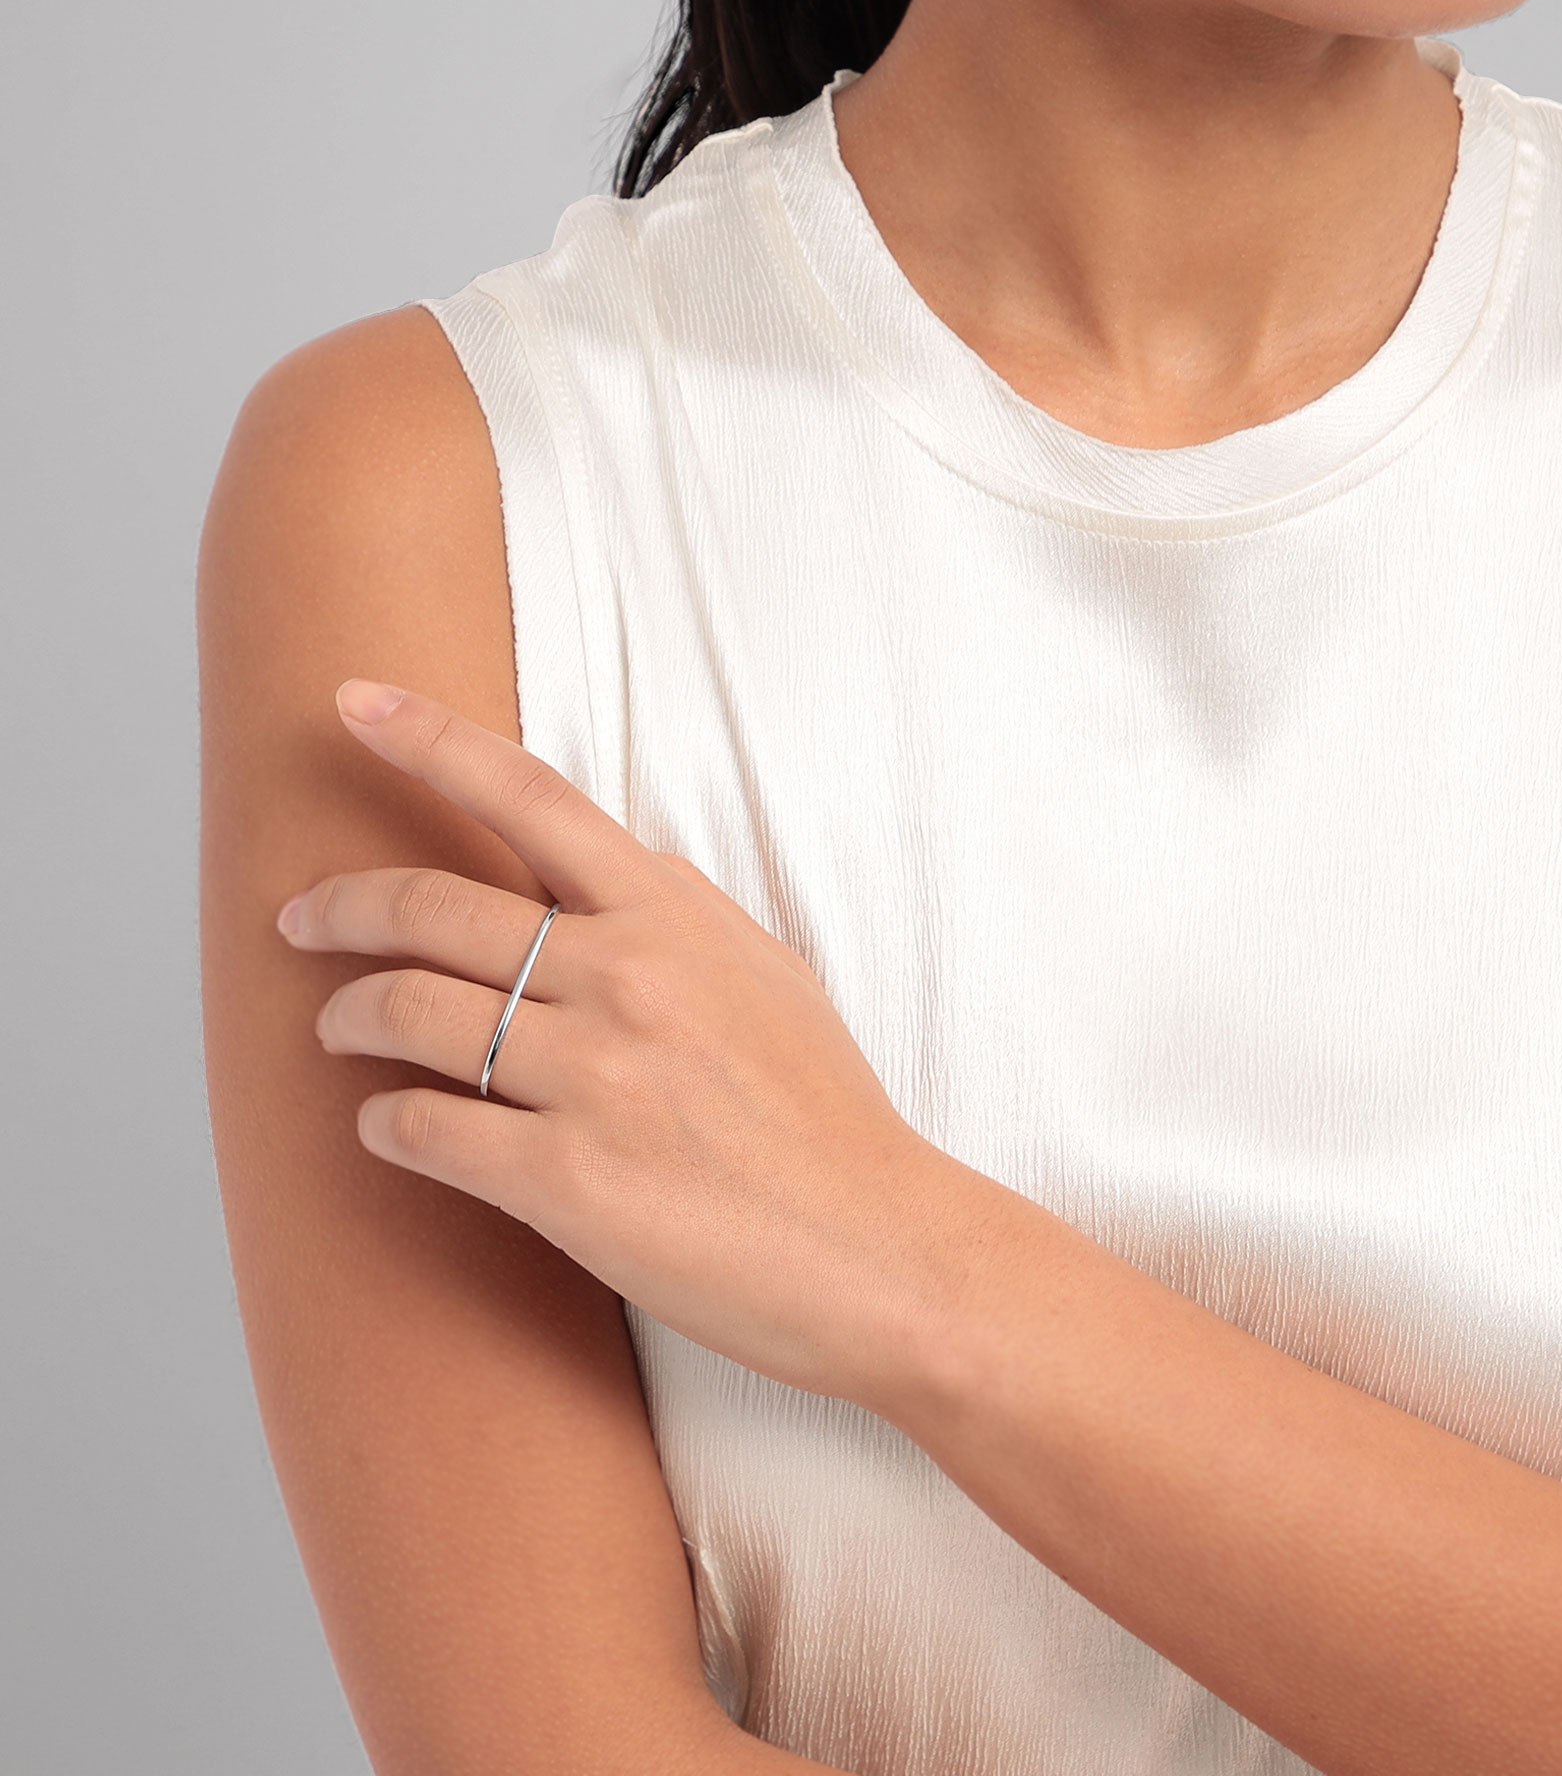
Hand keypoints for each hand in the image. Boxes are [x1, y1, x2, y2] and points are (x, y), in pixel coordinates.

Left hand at [278, 678, 1012, 1412]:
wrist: (876, 1245)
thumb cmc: (826, 1116)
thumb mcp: (771, 977)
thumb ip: (682, 921)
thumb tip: (612, 882)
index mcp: (672, 917)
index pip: (531, 797)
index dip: (429, 740)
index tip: (354, 704)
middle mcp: (625, 977)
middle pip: (432, 906)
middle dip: (338, 905)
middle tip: (299, 919)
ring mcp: (592, 1076)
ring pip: (406, 1014)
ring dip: (345, 1017)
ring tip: (335, 1028)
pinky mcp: (564, 1180)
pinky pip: (420, 1130)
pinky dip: (378, 1124)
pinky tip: (381, 1127)